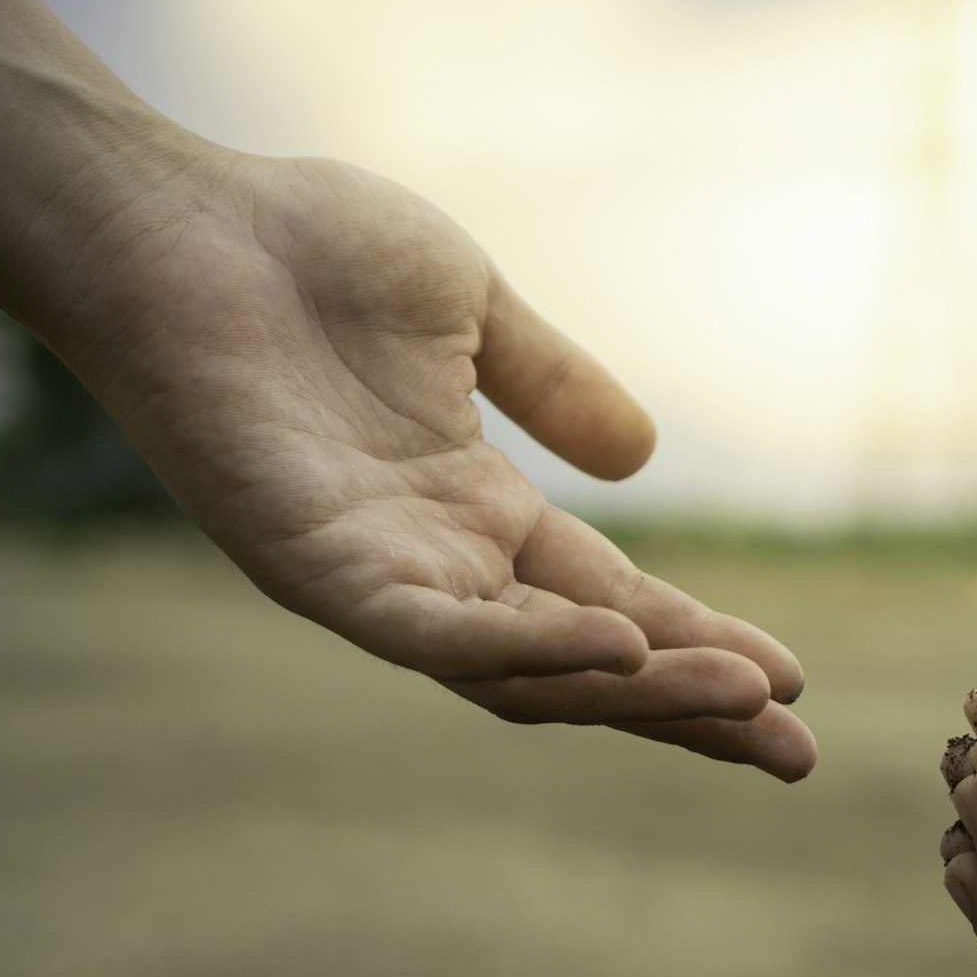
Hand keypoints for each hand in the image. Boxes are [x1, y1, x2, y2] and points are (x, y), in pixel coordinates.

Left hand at [50, 151, 813, 778]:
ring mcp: (379, 580)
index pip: (612, 600)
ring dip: (638, 694)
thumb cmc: (310, 251)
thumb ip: (557, 386)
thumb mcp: (475, 313)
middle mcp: (438, 566)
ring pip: (526, 671)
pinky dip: (527, 651)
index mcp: (476, 512)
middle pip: (586, 666)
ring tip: (745, 703)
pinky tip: (620, 650)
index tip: (790, 675)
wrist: (179, 220)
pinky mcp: (317, 572)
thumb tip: (642, 458)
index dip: (700, 640)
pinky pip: (435, 638)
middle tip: (798, 757)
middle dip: (692, 710)